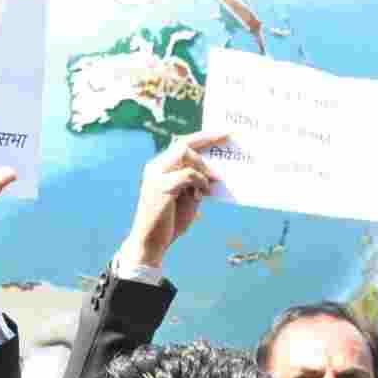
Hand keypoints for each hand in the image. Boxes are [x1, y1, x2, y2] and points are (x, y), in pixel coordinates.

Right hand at [120, 131, 224, 269]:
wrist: (151, 244)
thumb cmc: (169, 223)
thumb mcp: (188, 198)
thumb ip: (197, 182)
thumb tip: (215, 171)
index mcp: (160, 168)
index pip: (181, 144)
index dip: (203, 136)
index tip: (223, 132)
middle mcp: (155, 167)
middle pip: (182, 142)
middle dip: (207, 138)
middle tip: (227, 137)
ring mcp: (155, 176)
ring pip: (184, 152)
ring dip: (202, 166)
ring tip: (212, 181)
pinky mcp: (160, 187)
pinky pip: (187, 174)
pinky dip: (199, 181)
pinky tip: (202, 194)